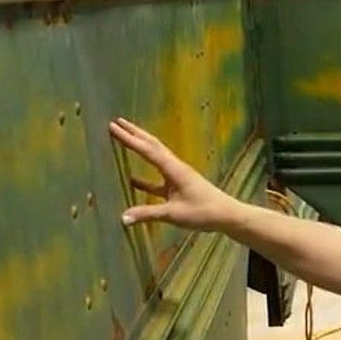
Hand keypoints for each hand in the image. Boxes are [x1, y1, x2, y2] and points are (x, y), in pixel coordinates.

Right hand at [109, 118, 243, 231]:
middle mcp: (176, 168)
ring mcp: (178, 176)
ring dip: (140, 148)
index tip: (113, 127)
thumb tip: (122, 217)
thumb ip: (147, 214)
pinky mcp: (179, 187)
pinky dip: (144, 177)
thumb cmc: (204, 213)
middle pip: (152, 146)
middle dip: (135, 133)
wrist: (227, 216)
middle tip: (117, 122)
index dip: (129, 139)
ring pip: (155, 158)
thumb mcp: (174, 214)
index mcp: (175, 170)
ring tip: (125, 139)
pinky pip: (157, 179)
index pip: (148, 150)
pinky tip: (132, 179)